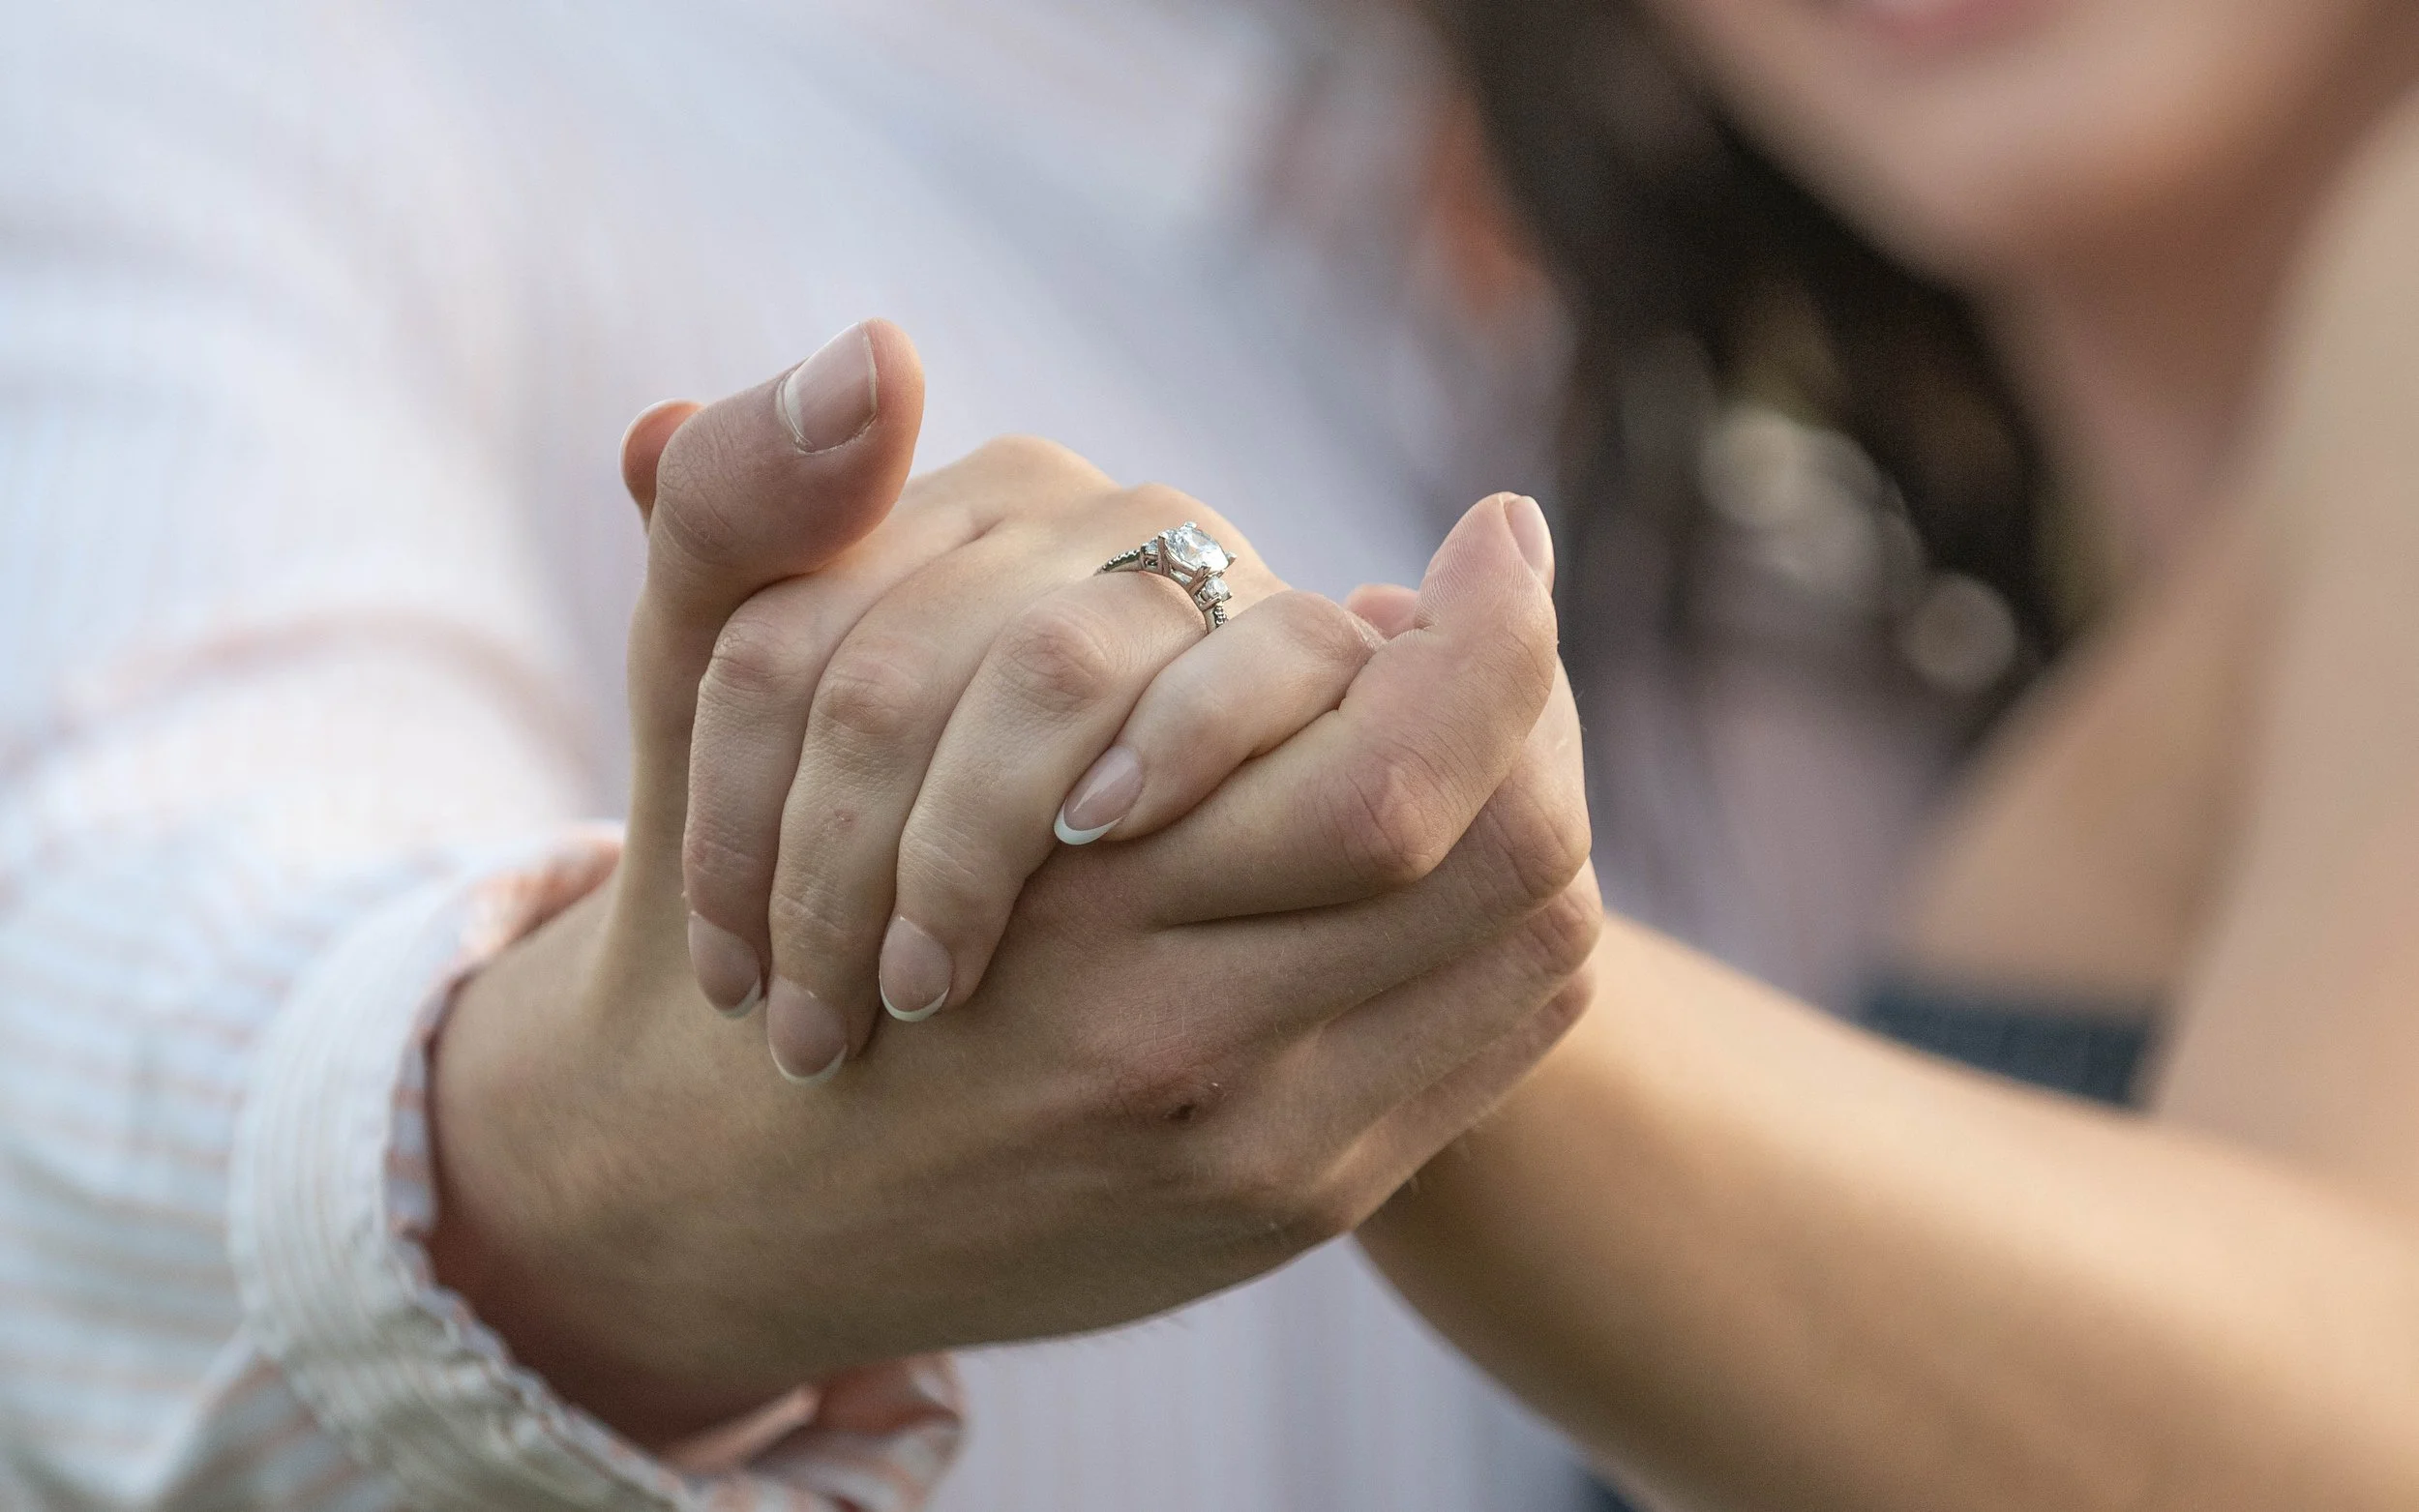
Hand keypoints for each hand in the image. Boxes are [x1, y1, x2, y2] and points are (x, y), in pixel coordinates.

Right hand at [427, 323, 1599, 1447]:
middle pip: (1503, 854)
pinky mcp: (1292, 1205)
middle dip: (1536, 697)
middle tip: (1501, 597)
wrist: (722, 1208)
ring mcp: (1255, 1150)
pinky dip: (1500, 919)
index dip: (1493, 632)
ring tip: (1466, 711)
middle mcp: (1182, 1052)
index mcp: (1059, 919)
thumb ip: (756, 514)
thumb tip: (878, 347)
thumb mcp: (698, 702)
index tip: (1494, 530)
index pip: (1405, 774)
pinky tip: (1429, 841)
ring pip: (1528, 941)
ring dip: (1528, 794)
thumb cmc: (729, 923)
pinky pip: (1493, 1041)